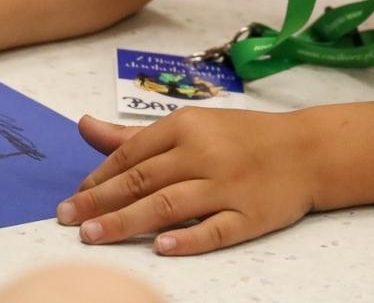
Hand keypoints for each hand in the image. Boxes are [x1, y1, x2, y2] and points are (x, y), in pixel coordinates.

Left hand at [56, 109, 319, 255]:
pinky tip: (161, 248)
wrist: (307, 150)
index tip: (72, 198)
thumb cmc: (242, 137)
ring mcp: (227, 186)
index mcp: (188, 126)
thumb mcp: (190, 124)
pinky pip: (216, 230)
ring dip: (128, 221)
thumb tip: (83, 125)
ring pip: (170, 204)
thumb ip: (133, 134)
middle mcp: (205, 153)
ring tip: (93, 236)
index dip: (98, 177)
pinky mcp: (250, 215)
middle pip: (143, 180)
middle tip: (66, 220)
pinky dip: (188, 238)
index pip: (132, 154)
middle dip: (100, 201)